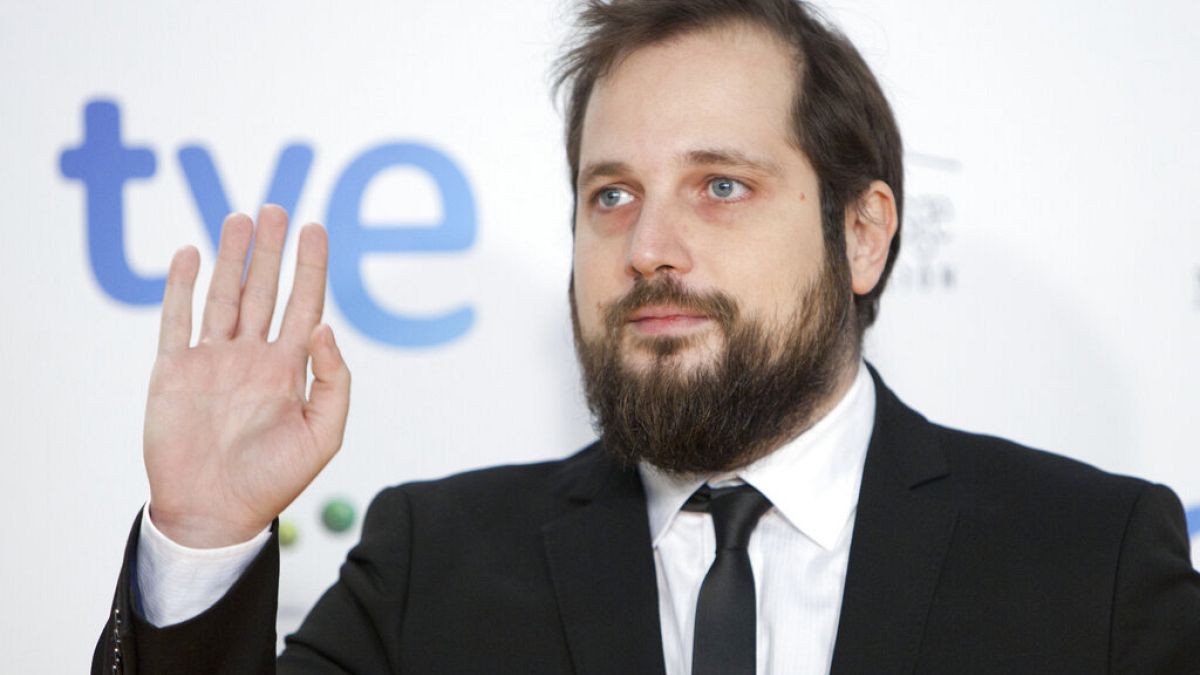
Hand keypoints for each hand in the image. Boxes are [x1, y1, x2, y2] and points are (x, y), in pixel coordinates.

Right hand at [143, 205, 350, 547]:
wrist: (215, 512)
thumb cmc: (273, 480)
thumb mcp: (323, 435)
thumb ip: (333, 381)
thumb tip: (326, 328)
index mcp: (289, 369)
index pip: (304, 305)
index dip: (311, 267)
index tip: (316, 230)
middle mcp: (252, 357)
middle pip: (264, 290)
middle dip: (270, 250)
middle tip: (276, 208)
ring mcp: (213, 361)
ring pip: (223, 295)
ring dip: (231, 257)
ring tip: (239, 218)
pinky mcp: (174, 371)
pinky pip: (177, 320)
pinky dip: (181, 286)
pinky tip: (189, 254)